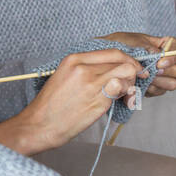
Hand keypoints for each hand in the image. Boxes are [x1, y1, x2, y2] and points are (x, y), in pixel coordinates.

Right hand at [16, 48, 144, 151]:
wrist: (41, 124)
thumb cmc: (52, 104)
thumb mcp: (64, 76)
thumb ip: (86, 69)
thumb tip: (112, 69)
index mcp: (73, 59)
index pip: (112, 52)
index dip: (129, 60)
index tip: (135, 68)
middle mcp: (83, 68)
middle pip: (123, 61)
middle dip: (132, 73)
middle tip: (129, 85)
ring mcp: (92, 83)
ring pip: (128, 73)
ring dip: (131, 83)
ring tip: (123, 94)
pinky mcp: (99, 100)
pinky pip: (123, 89)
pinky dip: (127, 95)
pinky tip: (121, 102)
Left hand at [96, 32, 175, 97]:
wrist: (100, 56)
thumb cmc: (116, 44)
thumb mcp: (130, 41)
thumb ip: (146, 47)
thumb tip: (159, 55)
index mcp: (162, 45)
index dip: (174, 56)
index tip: (160, 62)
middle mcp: (165, 61)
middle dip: (170, 72)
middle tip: (154, 72)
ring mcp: (160, 75)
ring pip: (171, 83)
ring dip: (158, 82)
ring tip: (142, 78)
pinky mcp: (151, 86)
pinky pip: (158, 92)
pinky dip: (148, 89)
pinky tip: (137, 85)